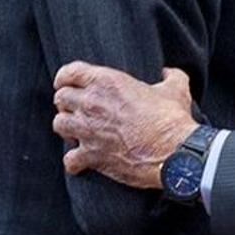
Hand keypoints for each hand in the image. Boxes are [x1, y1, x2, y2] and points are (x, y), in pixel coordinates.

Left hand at [52, 62, 197, 188]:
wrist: (175, 152)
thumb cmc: (172, 119)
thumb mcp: (176, 89)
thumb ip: (171, 76)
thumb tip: (169, 73)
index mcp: (107, 82)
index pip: (69, 72)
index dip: (65, 77)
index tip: (66, 83)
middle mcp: (92, 103)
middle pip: (61, 98)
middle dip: (67, 104)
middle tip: (78, 110)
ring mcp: (88, 130)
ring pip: (59, 125)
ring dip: (67, 128)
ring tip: (78, 132)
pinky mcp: (91, 156)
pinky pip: (69, 160)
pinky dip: (74, 162)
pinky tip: (83, 161)